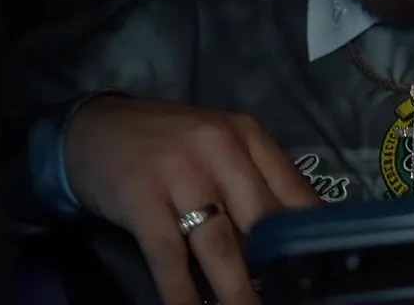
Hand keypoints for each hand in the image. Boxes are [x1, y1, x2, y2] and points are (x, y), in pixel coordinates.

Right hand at [64, 96, 320, 304]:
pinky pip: (168, 256)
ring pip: (221, 245)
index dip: (309, 235)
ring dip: (238, 290)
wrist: (93, 126)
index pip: (294, 191)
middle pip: (262, 221)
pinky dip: (182, 292)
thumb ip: (253, 182)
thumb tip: (286, 238)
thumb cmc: (167, 144)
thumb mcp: (219, 147)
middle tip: (291, 297)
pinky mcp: (141, 197)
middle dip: (278, 267)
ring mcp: (181, 173)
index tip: (320, 268)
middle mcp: (221, 149)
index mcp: (248, 137)